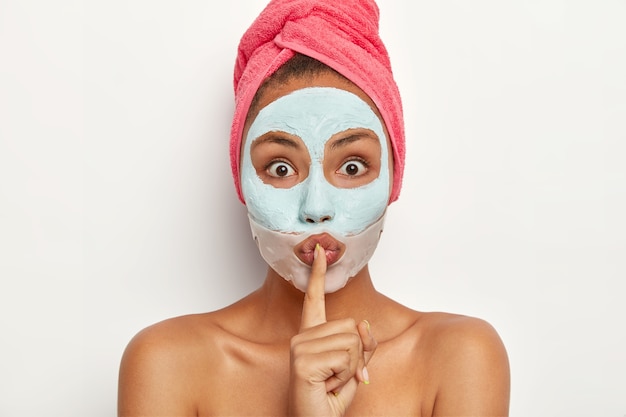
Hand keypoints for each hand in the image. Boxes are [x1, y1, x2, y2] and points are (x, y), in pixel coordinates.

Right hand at [288, 244, 376, 415]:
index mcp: (311, 336)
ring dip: (352, 369)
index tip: (320, 250)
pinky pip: (346, 358)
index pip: (314, 299)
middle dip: (357, 356)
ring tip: (331, 382)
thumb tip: (363, 324)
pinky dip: (347, 377)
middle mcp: (302, 338)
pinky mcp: (303, 362)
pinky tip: (327, 386)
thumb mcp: (354, 369)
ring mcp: (300, 349)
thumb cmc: (328, 400)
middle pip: (351, 327)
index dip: (318, 274)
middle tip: (338, 376)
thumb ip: (362, 345)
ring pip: (352, 343)